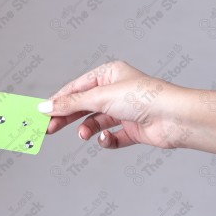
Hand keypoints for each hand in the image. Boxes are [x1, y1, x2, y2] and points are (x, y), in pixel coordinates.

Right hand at [38, 60, 215, 158]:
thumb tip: (47, 106)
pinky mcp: (133, 129)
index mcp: (109, 74)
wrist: (174, 118)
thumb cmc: (143, 98)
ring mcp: (125, 111)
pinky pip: (112, 137)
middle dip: (67, 117)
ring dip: (87, 129)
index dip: (59, 100)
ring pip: (96, 122)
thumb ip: (71, 103)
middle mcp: (117, 91)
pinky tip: (107, 139)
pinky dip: (107, 140)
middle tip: (49, 129)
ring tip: (83, 134)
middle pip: (84, 106)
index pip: (77, 88)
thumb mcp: (100, 97)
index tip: (42, 112)